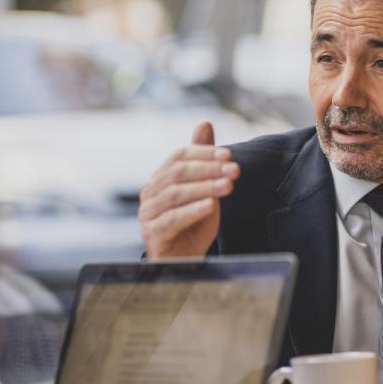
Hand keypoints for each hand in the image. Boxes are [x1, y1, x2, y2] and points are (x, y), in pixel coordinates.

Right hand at [139, 121, 239, 258]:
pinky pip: (173, 219)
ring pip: (176, 194)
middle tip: (234, 170)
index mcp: (161, 177)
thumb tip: (204, 122)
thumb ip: (203, 159)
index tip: (229, 155)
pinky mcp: (153, 233)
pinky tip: (211, 206)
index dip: (204, 153)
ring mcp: (148, 213)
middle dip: (209, 169)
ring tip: (228, 186)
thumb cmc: (194, 223)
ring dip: (205, 188)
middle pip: (178, 173)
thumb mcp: (204, 189)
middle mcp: (150, 192)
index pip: (179, 156)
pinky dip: (193, 210)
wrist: (184, 260)